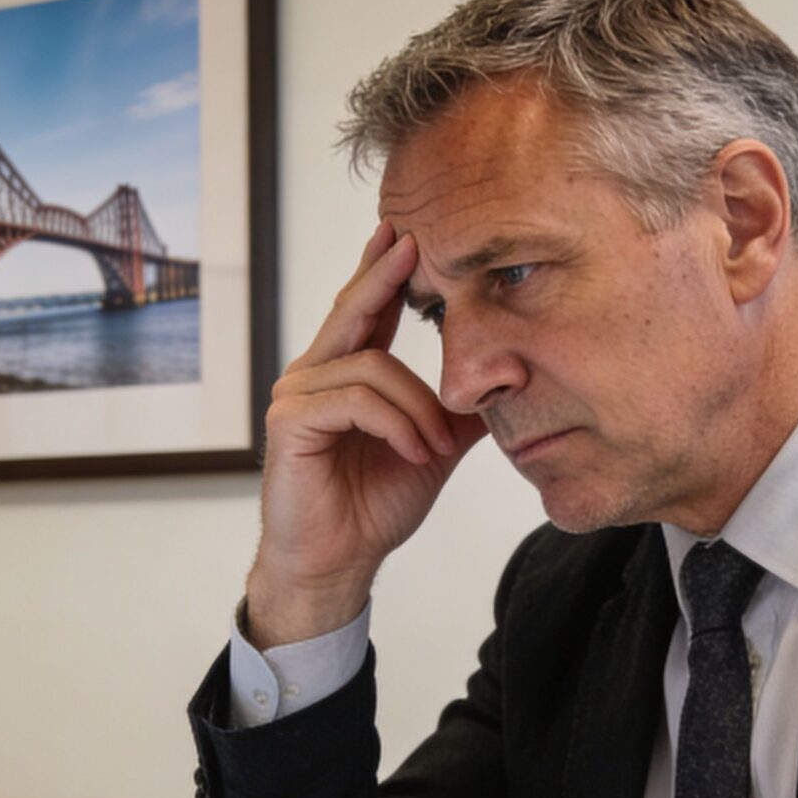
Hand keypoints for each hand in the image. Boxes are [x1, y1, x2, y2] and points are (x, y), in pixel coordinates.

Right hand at [245, 223, 484, 647]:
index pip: (366, 308)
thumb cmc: (373, 507)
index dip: (385, 270)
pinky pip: (355, 400)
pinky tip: (415, 451)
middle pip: (354, 310)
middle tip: (412, 241)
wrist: (339, 564)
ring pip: (372, 366)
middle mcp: (314, 374)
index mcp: (345, 373)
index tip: (408, 233)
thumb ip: (459, 412)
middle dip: (385, 275)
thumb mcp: (432, 448)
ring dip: (419, 407)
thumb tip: (507, 382)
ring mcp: (297, 395)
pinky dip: (396, 423)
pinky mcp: (290, 423)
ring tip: (437, 447)